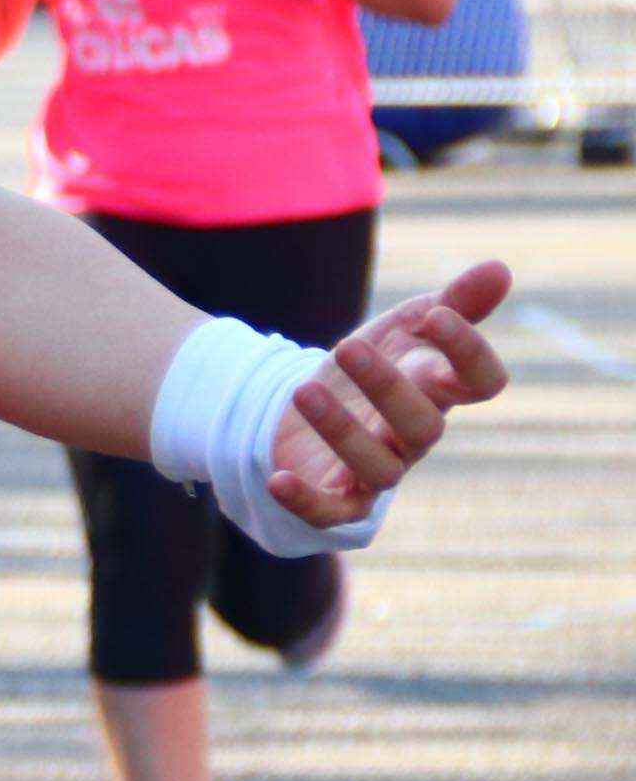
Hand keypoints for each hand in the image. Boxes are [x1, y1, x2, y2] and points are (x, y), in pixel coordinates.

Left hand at [263, 260, 511, 526]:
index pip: (481, 383)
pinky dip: (307, 501)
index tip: (437, 315)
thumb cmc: (373, 363)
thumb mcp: (406, 326)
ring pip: (379, 467)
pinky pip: (331, 513)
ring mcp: (379, 468)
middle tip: (346, 346)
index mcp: (439, 390)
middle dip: (388, 388)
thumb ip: (452, 302)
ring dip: (342, 432)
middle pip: (424, 424)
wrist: (309, 401)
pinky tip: (278, 479)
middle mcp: (414, 435)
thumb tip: (501, 267)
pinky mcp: (338, 495)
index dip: (469, 353)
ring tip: (303, 389)